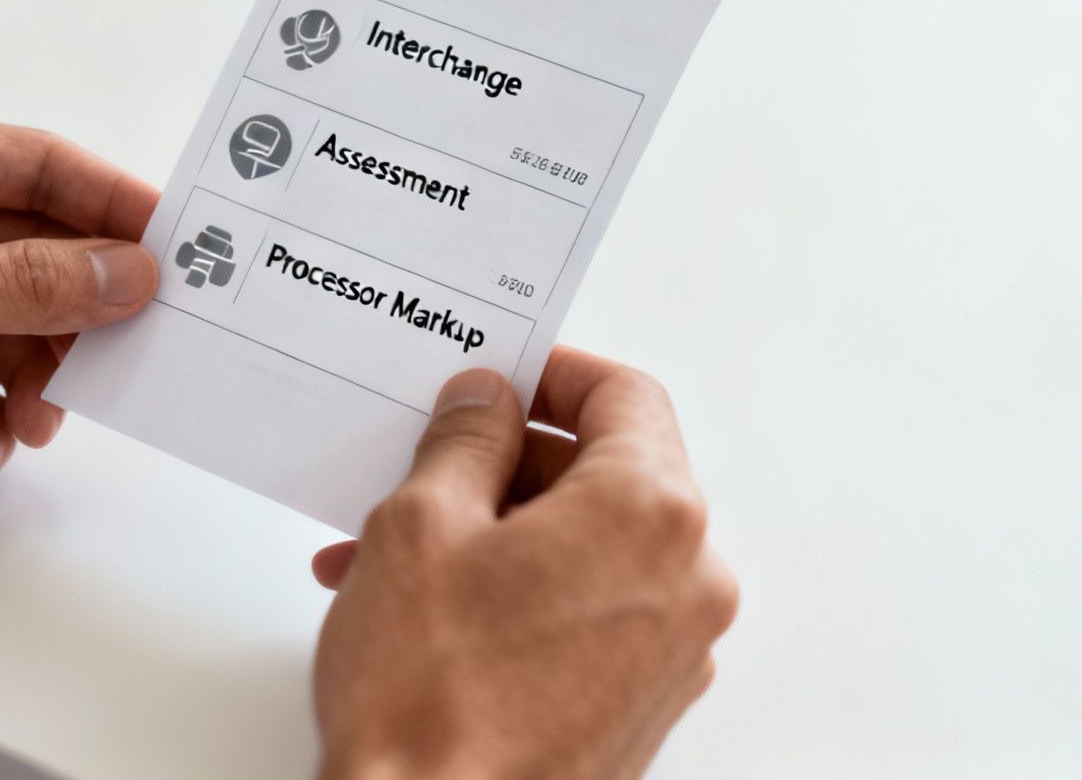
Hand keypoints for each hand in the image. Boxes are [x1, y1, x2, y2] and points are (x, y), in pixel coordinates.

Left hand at [0, 105, 159, 525]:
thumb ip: (20, 284)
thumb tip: (122, 269)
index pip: (36, 165)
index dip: (112, 204)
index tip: (180, 247)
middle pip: (32, 251)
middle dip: (76, 310)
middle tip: (131, 353)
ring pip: (8, 324)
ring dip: (33, 376)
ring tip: (36, 418)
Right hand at [310, 349, 737, 779]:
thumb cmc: (431, 702)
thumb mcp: (421, 525)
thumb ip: (464, 440)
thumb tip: (485, 402)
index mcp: (650, 513)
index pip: (625, 396)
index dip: (552, 374)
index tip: (498, 379)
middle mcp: (687, 581)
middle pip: (609, 473)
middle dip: (506, 464)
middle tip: (427, 465)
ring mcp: (673, 653)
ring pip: (589, 547)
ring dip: (498, 532)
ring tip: (395, 554)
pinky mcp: (642, 706)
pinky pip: (590, 612)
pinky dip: (521, 592)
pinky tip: (431, 608)